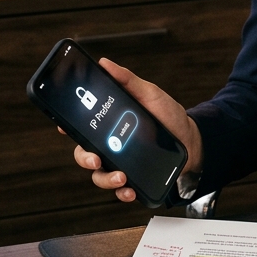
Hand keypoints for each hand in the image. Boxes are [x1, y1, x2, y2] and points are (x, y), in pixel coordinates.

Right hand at [65, 58, 202, 201]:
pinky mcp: (135, 177)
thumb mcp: (150, 94)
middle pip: (84, 154)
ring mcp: (121, 163)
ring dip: (106, 179)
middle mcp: (110, 145)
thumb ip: (128, 81)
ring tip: (121, 177)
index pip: (82, 126)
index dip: (68, 127)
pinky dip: (122, 193)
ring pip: (100, 175)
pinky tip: (129, 189)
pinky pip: (121, 190)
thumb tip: (104, 63)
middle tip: (95, 158)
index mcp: (110, 124)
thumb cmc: (168, 115)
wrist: (192, 138)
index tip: (64, 126)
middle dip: (84, 158)